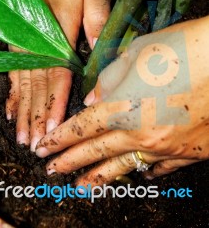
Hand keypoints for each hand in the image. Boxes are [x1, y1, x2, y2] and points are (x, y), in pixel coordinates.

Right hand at [7, 0, 110, 150]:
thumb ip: (96, 17)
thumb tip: (98, 50)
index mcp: (58, 32)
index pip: (55, 74)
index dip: (54, 102)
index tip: (52, 128)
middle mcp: (37, 41)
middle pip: (37, 85)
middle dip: (36, 116)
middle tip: (35, 145)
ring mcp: (25, 41)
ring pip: (24, 83)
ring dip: (23, 110)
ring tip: (21, 135)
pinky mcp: (20, 40)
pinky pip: (15, 71)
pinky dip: (13, 93)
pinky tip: (12, 110)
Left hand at [35, 16, 208, 185]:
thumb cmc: (185, 48)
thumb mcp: (139, 52)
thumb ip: (111, 77)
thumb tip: (96, 97)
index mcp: (124, 106)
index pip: (82, 127)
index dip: (60, 138)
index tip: (44, 146)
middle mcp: (141, 133)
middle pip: (96, 151)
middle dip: (70, 161)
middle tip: (51, 171)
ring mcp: (167, 147)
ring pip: (125, 166)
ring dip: (100, 177)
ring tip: (82, 187)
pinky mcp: (190, 152)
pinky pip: (161, 167)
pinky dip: (145, 171)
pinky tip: (138, 174)